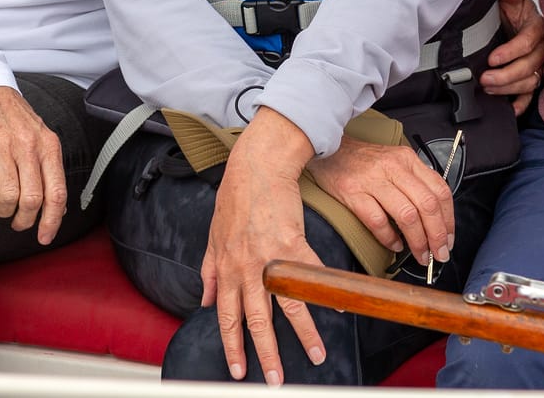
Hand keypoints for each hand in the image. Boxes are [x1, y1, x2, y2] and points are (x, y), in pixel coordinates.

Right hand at [0, 86, 68, 244]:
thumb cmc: (11, 116)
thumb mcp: (39, 134)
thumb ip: (48, 165)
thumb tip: (57, 204)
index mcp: (48, 145)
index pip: (57, 192)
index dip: (52, 221)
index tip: (44, 238)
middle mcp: (28, 146)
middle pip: (33, 201)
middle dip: (25, 221)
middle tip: (17, 222)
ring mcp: (3, 147)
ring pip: (9, 198)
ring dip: (3, 211)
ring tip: (0, 206)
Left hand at [202, 109, 325, 383]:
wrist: (257, 168)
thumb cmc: (235, 199)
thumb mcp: (213, 237)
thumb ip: (210, 272)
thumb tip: (205, 302)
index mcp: (227, 269)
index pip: (228, 317)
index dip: (232, 346)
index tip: (238, 370)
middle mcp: (246, 268)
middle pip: (257, 321)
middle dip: (266, 354)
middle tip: (274, 379)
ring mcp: (271, 257)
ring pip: (287, 305)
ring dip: (302, 334)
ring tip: (315, 355)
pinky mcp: (295, 243)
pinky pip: (312, 275)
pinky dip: (325, 293)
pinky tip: (337, 309)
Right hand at [306, 135, 454, 265]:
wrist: (328, 150)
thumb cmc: (363, 161)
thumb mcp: (394, 161)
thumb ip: (414, 183)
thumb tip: (434, 219)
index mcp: (407, 160)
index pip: (440, 190)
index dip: (448, 219)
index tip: (448, 239)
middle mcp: (393, 168)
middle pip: (427, 205)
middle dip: (437, 235)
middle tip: (439, 254)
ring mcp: (373, 180)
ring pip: (407, 215)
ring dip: (418, 241)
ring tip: (420, 255)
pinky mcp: (353, 193)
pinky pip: (378, 221)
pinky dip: (389, 238)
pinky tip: (394, 245)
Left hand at [481, 0, 543, 115]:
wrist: (513, 18)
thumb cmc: (512, 9)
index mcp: (537, 27)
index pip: (528, 42)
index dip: (510, 52)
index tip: (491, 59)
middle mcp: (542, 48)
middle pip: (529, 66)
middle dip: (506, 75)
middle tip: (484, 79)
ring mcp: (539, 65)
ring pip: (529, 82)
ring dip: (509, 89)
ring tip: (487, 89)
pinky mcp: (533, 77)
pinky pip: (531, 95)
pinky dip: (522, 104)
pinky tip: (510, 110)